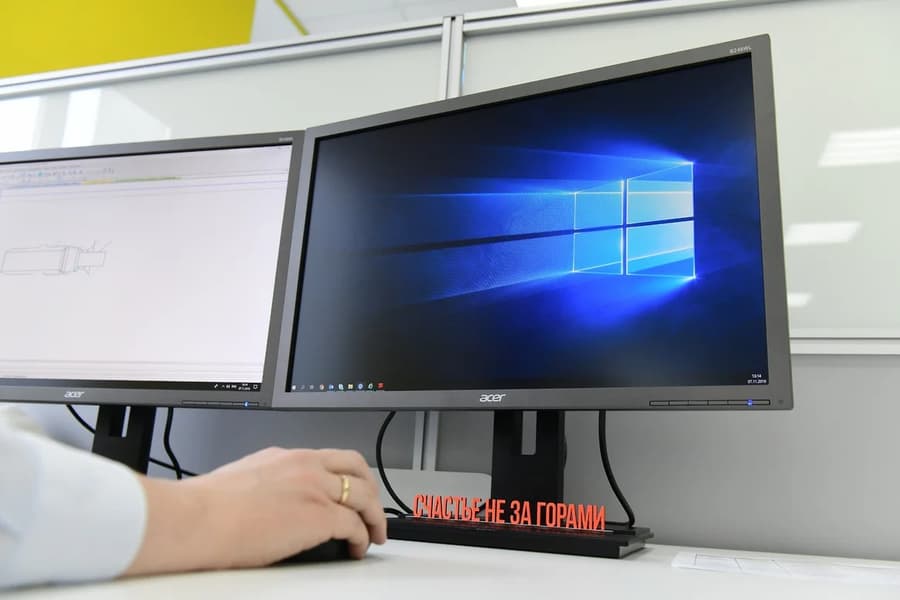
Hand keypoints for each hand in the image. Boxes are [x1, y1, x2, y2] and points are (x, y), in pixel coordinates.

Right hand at [125, 447, 387, 575]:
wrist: (198, 519)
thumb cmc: (206, 508)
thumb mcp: (244, 480)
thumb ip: (269, 484)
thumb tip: (272, 502)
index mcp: (286, 457)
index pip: (331, 458)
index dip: (349, 475)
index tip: (353, 488)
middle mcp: (305, 466)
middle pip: (357, 469)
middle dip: (371, 489)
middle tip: (373, 509)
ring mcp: (315, 488)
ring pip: (364, 495)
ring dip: (374, 516)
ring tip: (374, 533)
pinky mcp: (319, 515)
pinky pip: (355, 525)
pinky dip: (362, 538)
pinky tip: (357, 549)